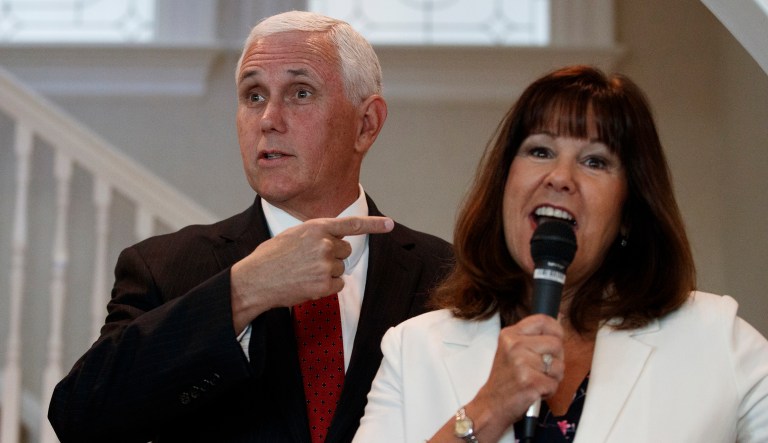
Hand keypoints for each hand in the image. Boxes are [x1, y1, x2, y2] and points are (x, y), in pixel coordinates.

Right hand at [230, 216, 393, 330]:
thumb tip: (333, 239)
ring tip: (303, 273)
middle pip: (345, 251)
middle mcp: (324, 243)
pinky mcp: (324, 285)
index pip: (351, 224)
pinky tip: (307, 284)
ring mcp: (325, 264)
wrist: (255, 280)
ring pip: (340, 269)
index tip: (390, 224)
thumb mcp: (293, 235)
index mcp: (316, 227)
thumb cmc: (271, 257)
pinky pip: (338, 285)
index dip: (373, 225)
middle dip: (333, 256)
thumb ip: (316, 234)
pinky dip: (326, 287)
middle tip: (309, 261)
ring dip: (327, 273)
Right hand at [465, 314, 563, 438]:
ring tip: (536, 379)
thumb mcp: (512, 349)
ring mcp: (522, 364)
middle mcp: (515, 346)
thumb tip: (559, 317)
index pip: (543, 320)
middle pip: (556, 344)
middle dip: (555, 359)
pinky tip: (535, 389)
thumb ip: (533, 336)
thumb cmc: (505, 379)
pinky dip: (549, 390)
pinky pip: (555, 383)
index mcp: (510, 335)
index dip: (556, 330)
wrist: (492, 404)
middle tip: (541, 368)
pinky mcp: (530, 381)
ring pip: (559, 365)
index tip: (556, 338)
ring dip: (553, 377)